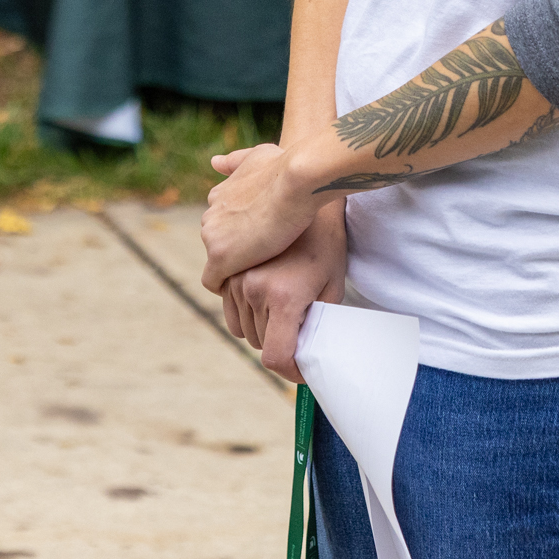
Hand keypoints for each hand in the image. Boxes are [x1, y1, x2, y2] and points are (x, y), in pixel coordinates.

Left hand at [201, 140, 322, 290]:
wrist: (295, 181)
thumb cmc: (286, 167)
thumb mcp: (258, 156)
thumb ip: (236, 161)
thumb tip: (215, 162)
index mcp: (219, 197)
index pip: (223, 225)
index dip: (241, 236)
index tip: (260, 242)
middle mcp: (210, 216)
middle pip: (219, 244)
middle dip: (238, 252)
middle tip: (266, 261)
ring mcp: (212, 237)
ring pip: (218, 262)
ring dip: (236, 269)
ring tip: (262, 276)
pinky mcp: (221, 257)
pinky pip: (214, 282)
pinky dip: (227, 287)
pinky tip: (249, 291)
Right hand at [221, 209, 345, 382]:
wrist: (303, 187)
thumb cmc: (326, 238)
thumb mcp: (331, 284)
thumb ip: (316, 321)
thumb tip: (305, 350)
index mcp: (283, 298)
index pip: (276, 357)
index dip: (290, 371)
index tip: (302, 370)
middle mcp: (253, 289)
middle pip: (257, 340)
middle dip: (276, 341)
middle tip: (297, 329)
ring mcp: (236, 274)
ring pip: (238, 322)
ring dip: (257, 323)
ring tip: (281, 308)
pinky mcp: (226, 260)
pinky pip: (226, 298)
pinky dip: (242, 302)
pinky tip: (264, 288)